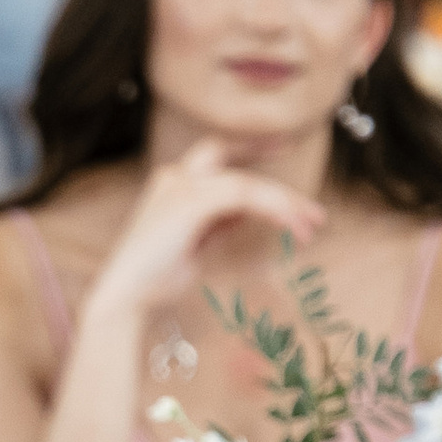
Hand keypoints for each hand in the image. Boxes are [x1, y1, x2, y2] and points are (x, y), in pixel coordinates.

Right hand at [82, 136, 326, 343]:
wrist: (127, 292)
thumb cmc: (156, 276)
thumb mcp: (197, 244)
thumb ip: (220, 223)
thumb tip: (249, 212)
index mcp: (175, 186)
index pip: (221, 160)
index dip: (253, 151)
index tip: (284, 149)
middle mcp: (176, 178)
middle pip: (237, 168)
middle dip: (277, 181)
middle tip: (315, 208)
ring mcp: (182, 187)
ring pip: (246, 184)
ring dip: (282, 205)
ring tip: (309, 228)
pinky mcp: (190, 202)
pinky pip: (242, 197)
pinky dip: (270, 209)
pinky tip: (290, 225)